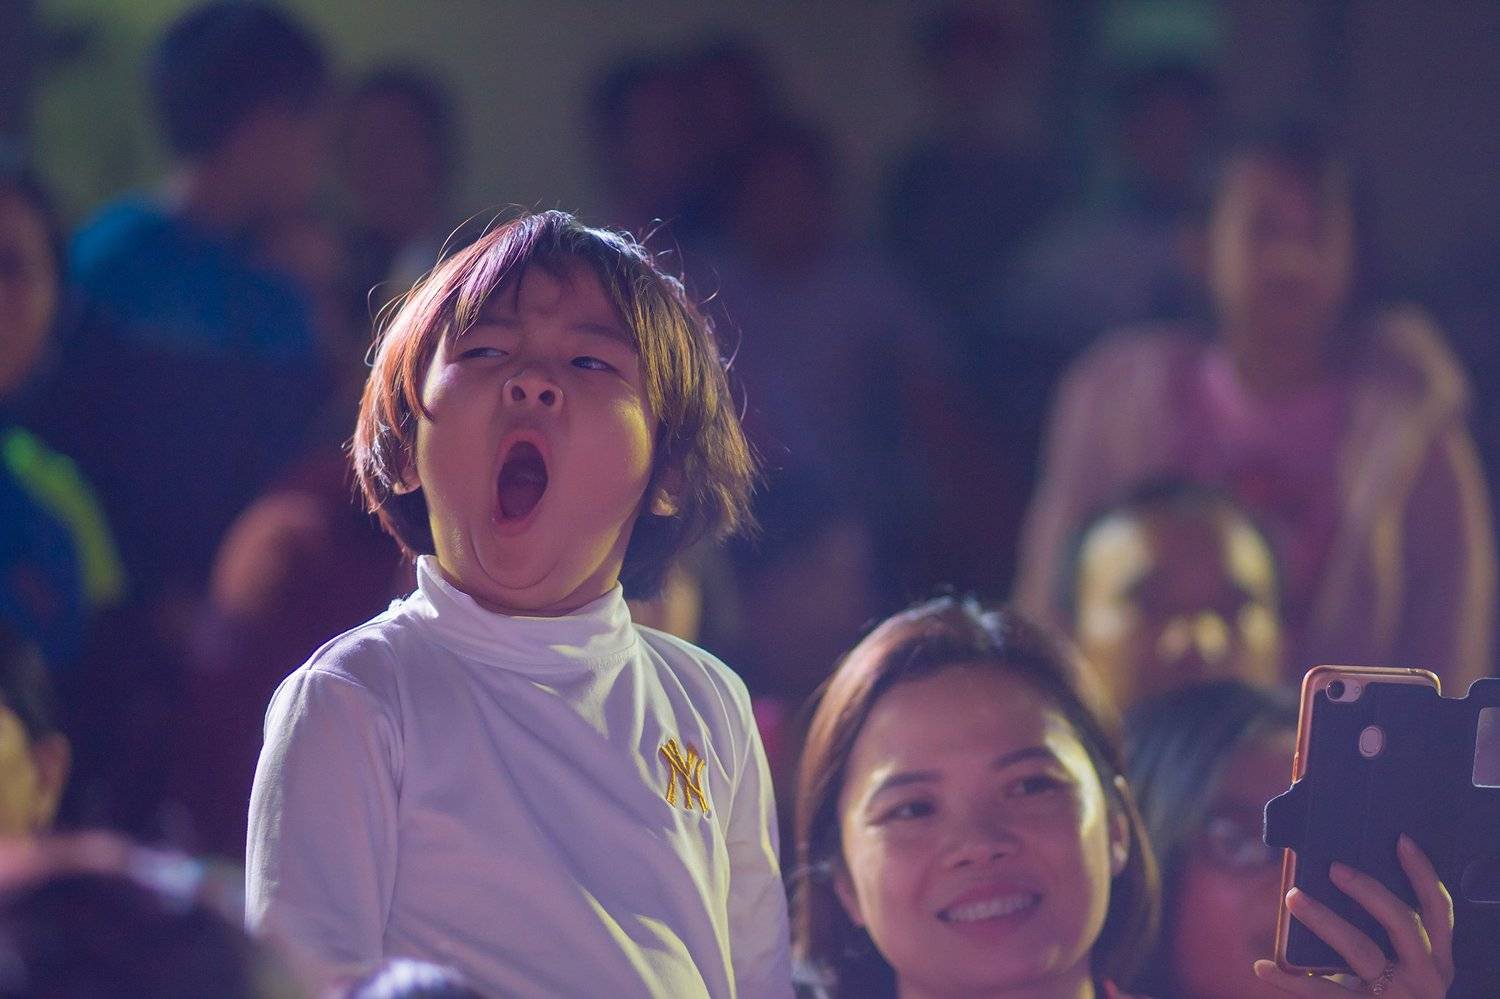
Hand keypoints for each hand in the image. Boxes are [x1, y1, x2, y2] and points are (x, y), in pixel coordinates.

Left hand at [1253, 834, 1454, 996]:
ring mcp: (1399, 996)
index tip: (1401, 839)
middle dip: (1369, 890)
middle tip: (1333, 867)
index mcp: (1437, 958)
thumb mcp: (1396, 961)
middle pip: (1402, 923)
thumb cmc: (1383, 989)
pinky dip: (1289, 980)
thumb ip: (1380, 930)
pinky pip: (1324, 993)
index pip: (1438, 910)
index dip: (1423, 873)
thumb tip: (1333, 875)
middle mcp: (1426, 977)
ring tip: (1293, 897)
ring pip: (1361, 950)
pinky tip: (1263, 966)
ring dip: (1324, 919)